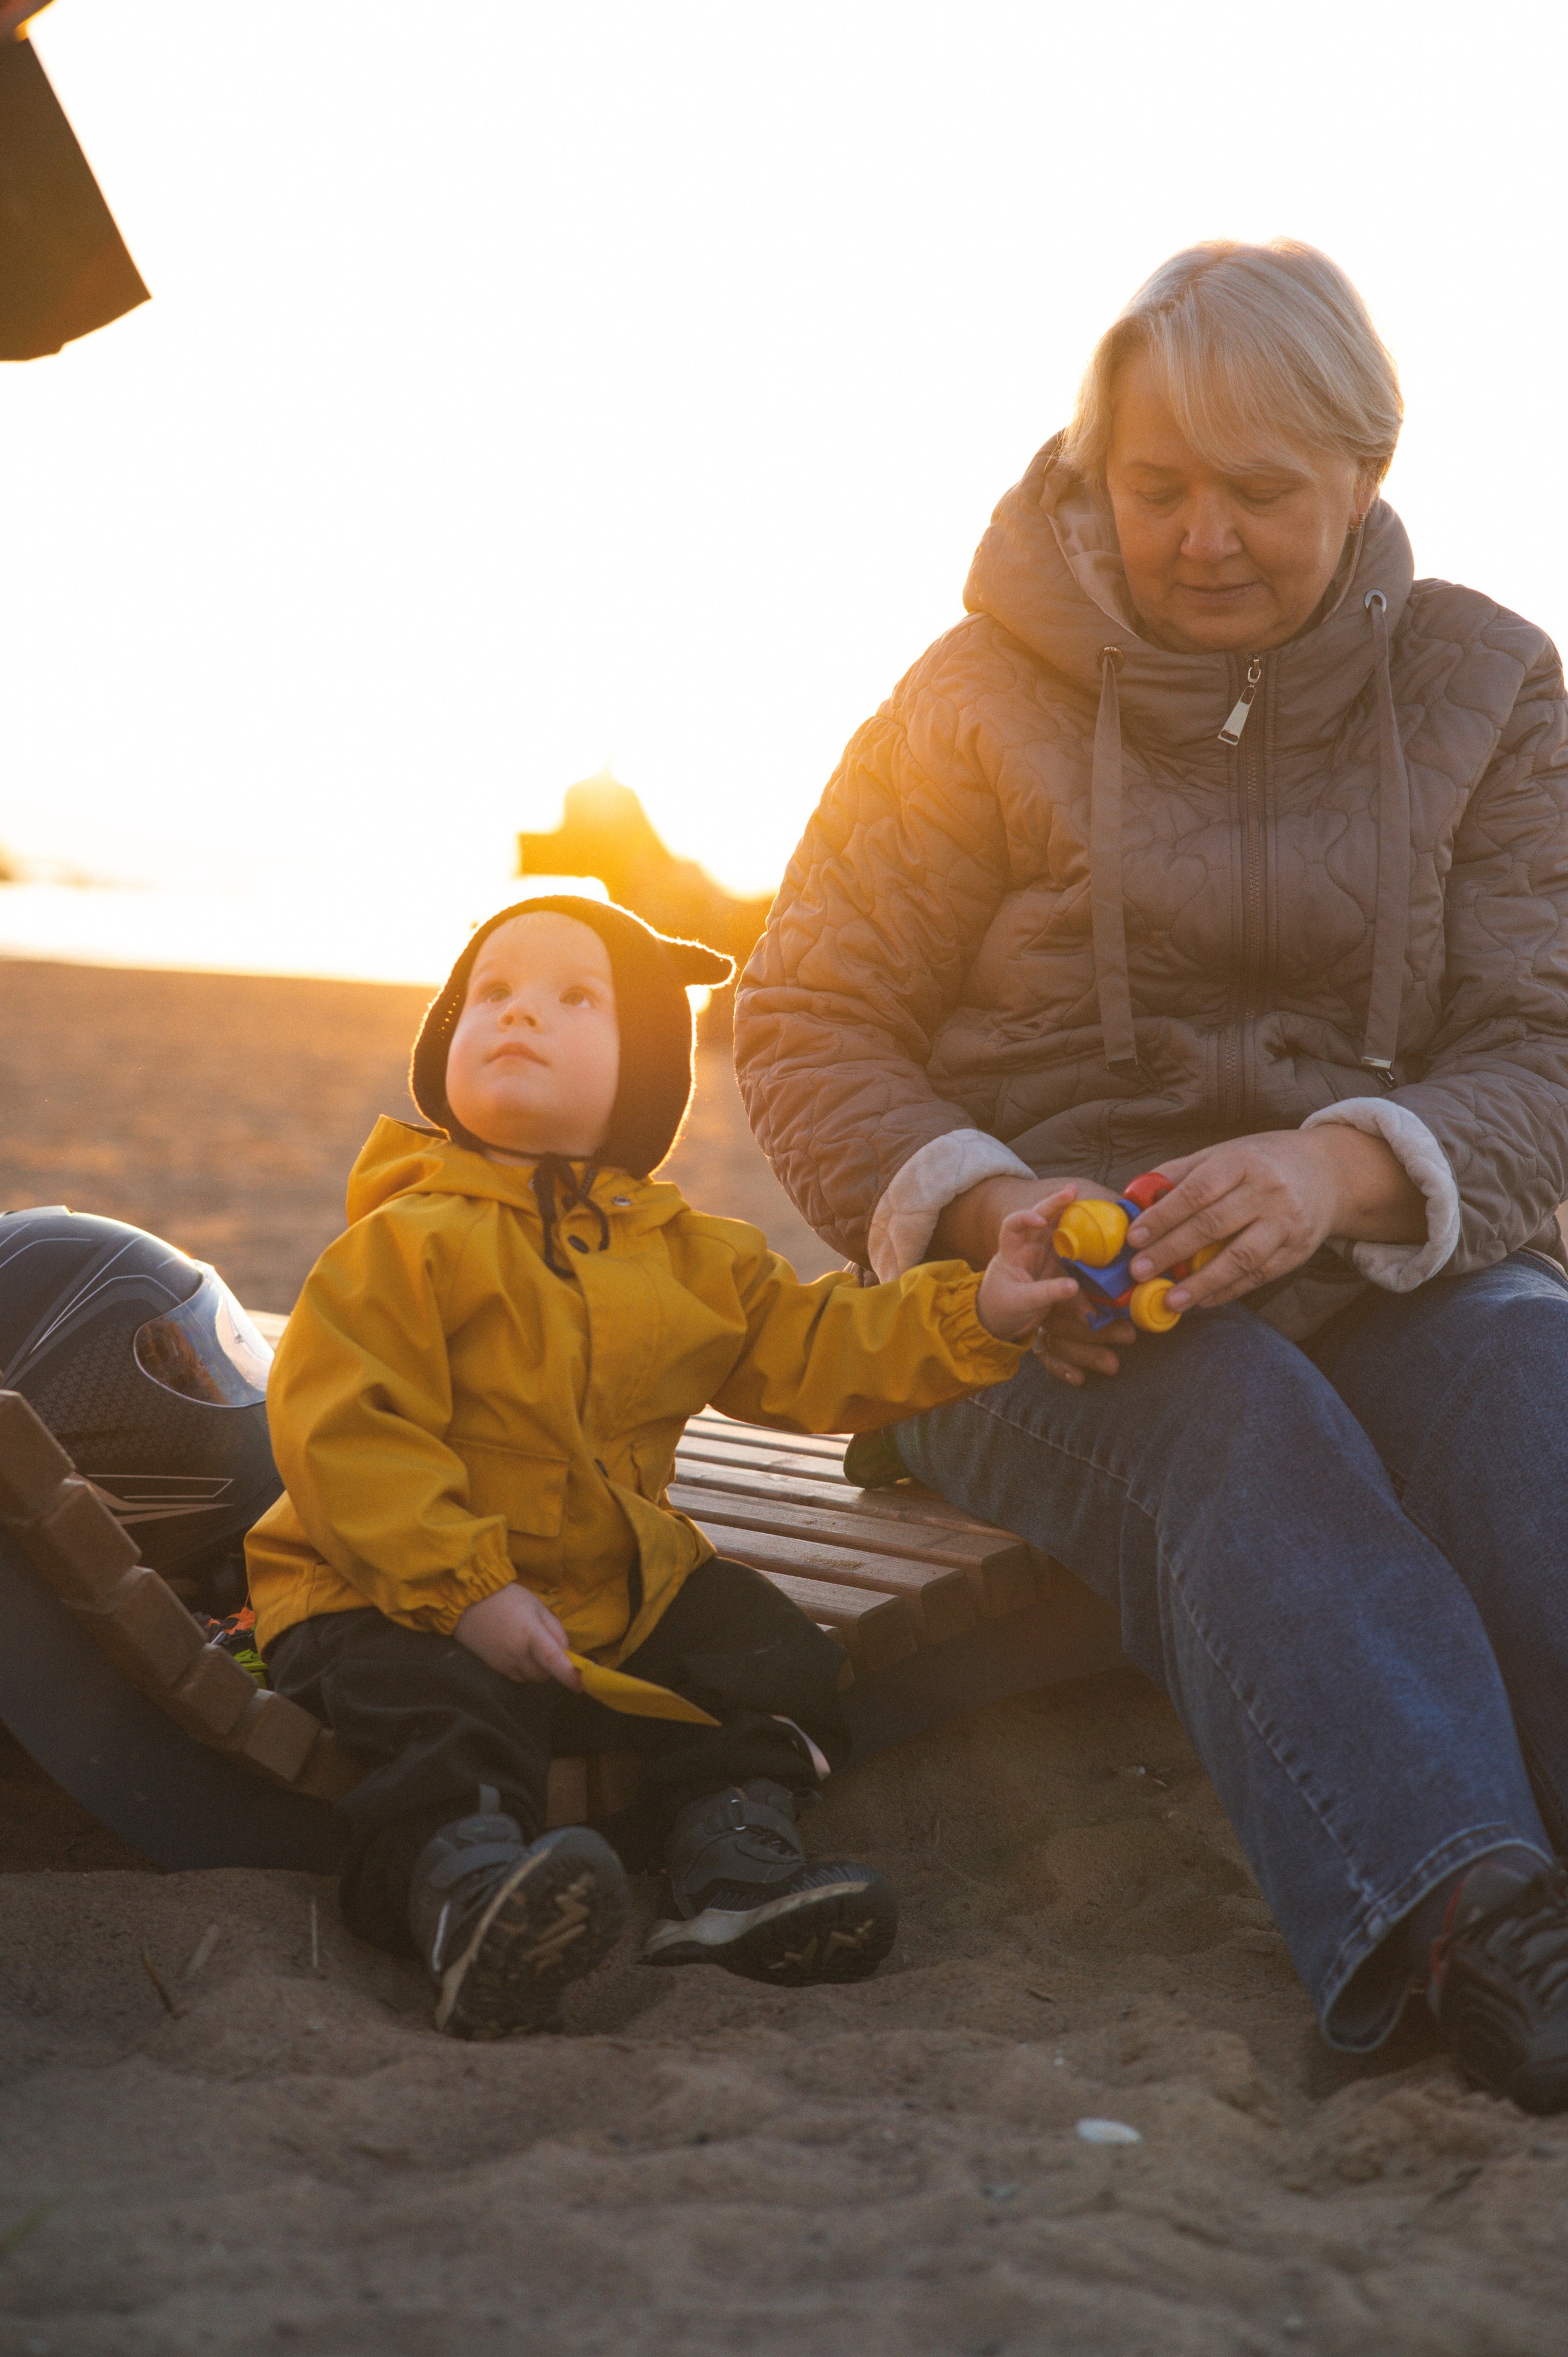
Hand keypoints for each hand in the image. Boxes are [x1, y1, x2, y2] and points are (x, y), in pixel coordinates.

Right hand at [455, 1582, 582, 1688]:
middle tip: (547, 1647)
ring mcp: (504, 1662)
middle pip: (544, 1673)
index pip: (553, 1660)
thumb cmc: (507, 1598)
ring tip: (529, 1646)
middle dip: (551, 1665)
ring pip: (530, 1677)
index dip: (569, 1675)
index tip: (581, 1684)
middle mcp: (517, 1653)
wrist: (468, 1600)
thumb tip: (565, 1651)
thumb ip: (555, 1629)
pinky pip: (516, 1676)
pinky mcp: (494, 1667)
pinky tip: (516, 1651)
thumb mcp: (537, 1605)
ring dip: (537, 1668)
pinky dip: (523, 1669)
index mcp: (531, 1634)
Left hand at [975, 1186, 1087, 1342]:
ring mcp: (1044, 1255)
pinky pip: (1073, 1254)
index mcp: (1012, 1251)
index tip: (1040, 1221)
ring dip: (1074, 1220)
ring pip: (1060, 1231)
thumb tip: (1074, 1286)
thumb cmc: (1001, 1307)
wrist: (1003, 1320)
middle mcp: (1029, 1247)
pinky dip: (1086, 1250)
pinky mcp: (1057, 1267)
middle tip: (1073, 1191)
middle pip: (1042, 1218)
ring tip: (1093, 1209)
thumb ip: (1046, 1293)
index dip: (1025, 1217)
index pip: (1013, 1225)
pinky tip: (1102, 1241)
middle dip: (1056, 1204)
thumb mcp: (1021, 1301)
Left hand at [1124, 1128, 1425, 1311]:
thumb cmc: (1261, 1162)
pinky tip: (1202, 1300)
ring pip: (1240, 1257)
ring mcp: (1286, 1222)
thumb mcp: (1223, 1154)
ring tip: (1171, 1300)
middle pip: (1214, 1225)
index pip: (1197, 1190)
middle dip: (1172, 1251)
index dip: (1163, 1216)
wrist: (1328, 1172)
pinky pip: (1259, 1275)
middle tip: (1140, 1272)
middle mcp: (1267, 1190)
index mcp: (1241, 1161)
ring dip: (1202, 1282)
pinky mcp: (1298, 1249)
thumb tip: (1135, 1198)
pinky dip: (1229, 1290)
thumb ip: (1179, 1174)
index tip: (1135, 1237)